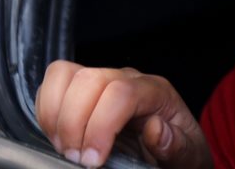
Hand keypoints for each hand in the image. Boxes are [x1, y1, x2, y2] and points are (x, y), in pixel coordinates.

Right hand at [36, 61, 212, 168]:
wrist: (174, 147)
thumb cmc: (179, 150)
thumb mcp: (189, 155)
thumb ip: (177, 145)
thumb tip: (155, 129)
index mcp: (155, 91)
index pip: (121, 92)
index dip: (100, 126)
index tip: (93, 161)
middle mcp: (126, 78)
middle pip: (89, 80)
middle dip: (74, 123)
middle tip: (77, 159)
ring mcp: (101, 80)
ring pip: (65, 74)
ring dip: (56, 115)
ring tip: (64, 147)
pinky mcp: (81, 89)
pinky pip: (53, 83)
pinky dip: (46, 110)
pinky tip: (58, 136)